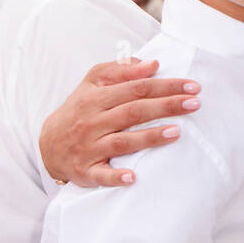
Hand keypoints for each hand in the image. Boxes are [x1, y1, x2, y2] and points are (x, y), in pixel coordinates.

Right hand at [39, 58, 199, 186]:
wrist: (48, 144)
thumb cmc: (79, 110)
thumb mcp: (92, 84)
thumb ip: (120, 71)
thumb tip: (152, 64)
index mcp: (96, 98)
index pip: (136, 88)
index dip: (165, 86)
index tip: (191, 87)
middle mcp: (92, 122)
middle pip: (133, 111)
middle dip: (166, 106)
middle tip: (195, 104)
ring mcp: (89, 147)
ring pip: (122, 142)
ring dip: (149, 138)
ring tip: (176, 132)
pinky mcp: (86, 171)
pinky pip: (101, 175)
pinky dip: (116, 177)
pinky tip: (133, 178)